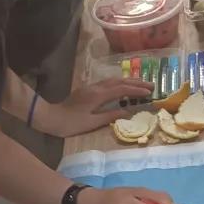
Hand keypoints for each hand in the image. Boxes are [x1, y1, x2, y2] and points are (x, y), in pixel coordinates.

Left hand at [35, 79, 153, 137]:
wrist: (51, 117)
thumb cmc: (71, 123)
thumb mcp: (92, 122)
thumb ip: (110, 116)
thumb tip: (128, 113)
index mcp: (98, 95)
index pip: (122, 89)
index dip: (137, 90)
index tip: (150, 92)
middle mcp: (96, 87)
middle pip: (119, 81)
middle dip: (136, 82)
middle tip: (152, 85)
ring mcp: (91, 87)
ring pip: (113, 80)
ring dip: (128, 81)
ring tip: (141, 83)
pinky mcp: (88, 89)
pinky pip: (108, 82)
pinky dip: (119, 83)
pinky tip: (123, 86)